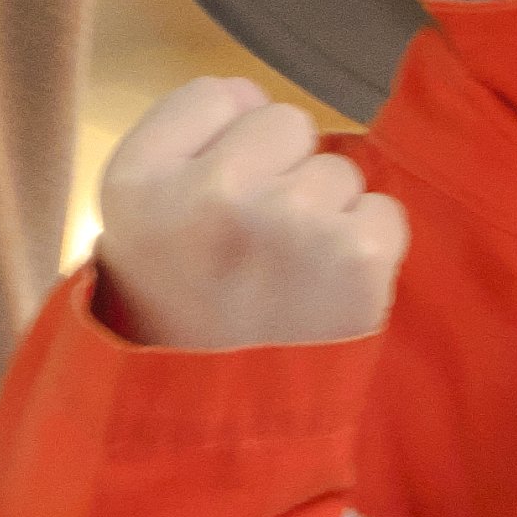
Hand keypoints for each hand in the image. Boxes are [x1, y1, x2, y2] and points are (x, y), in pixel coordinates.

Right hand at [91, 77, 406, 352]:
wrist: (212, 423)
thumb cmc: (179, 311)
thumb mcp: (135, 215)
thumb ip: (182, 135)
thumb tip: (251, 93)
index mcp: (139, 179)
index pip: (218, 94)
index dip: (223, 147)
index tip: (208, 208)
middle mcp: (212, 193)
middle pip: (284, 121)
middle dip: (278, 173)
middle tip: (251, 249)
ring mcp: (289, 223)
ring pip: (337, 169)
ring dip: (323, 215)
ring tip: (287, 279)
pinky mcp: (357, 256)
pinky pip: (382, 211)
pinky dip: (365, 249)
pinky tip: (326, 292)